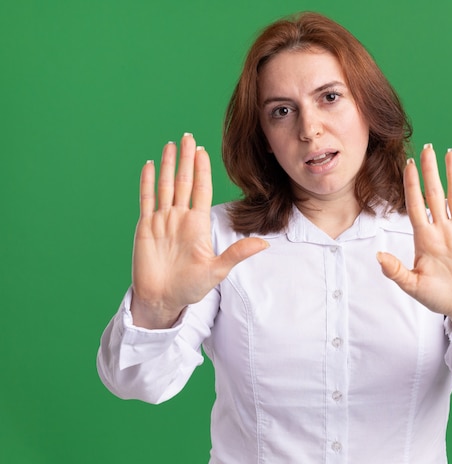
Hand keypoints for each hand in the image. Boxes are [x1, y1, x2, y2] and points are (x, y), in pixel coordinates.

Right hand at [130, 133, 267, 328]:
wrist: (163, 299)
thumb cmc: (190, 287)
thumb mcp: (217, 270)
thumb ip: (238, 253)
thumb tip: (265, 244)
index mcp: (198, 224)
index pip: (201, 189)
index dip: (201, 170)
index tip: (204, 151)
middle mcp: (180, 217)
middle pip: (183, 181)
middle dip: (186, 159)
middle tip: (188, 136)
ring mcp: (162, 220)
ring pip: (165, 185)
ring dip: (168, 165)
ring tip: (171, 145)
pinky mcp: (146, 227)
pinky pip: (146, 199)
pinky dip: (148, 182)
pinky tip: (150, 165)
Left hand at [377, 144, 451, 356]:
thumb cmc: (439, 298)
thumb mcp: (414, 286)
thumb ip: (396, 271)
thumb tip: (378, 256)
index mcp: (424, 238)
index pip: (415, 204)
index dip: (411, 185)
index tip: (407, 165)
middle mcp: (442, 229)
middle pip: (435, 193)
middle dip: (430, 171)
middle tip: (427, 148)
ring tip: (451, 153)